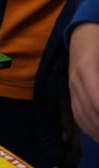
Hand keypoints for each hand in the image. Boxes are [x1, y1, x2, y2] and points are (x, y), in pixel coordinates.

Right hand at [70, 22, 98, 139]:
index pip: (96, 100)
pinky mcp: (71, 90)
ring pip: (82, 115)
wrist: (83, 31)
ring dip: (96, 131)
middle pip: (89, 111)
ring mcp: (71, 86)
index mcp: (86, 69)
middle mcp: (75, 81)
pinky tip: (97, 136)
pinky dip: (88, 127)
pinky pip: (76, 113)